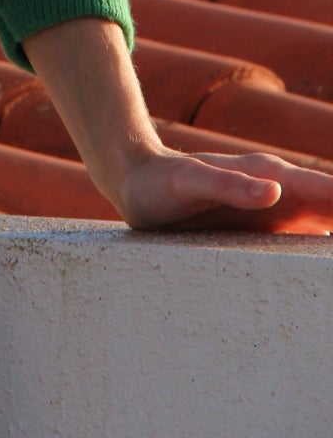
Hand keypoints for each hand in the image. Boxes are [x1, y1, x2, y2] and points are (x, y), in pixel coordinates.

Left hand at [116, 145, 332, 234]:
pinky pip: (308, 241)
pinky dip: (326, 254)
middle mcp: (284, 193)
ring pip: (328, 227)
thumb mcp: (188, 183)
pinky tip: (326, 272)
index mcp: (274, 179)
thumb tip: (275, 190)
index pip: (332, 193)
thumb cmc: (161, 182)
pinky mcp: (266, 230)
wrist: (136, 180)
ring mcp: (278, 212)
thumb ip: (228, 184)